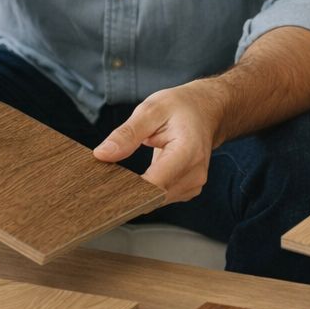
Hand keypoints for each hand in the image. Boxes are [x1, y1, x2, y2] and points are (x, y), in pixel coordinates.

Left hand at [93, 83, 223, 203]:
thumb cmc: (182, 107)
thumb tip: (102, 154)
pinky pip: (161, 198)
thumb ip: (127, 133)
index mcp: (187, 151)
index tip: (103, 188)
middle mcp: (195, 173)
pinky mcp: (189, 190)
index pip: (154, 185)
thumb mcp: (151, 109)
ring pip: (155, 202)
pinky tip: (140, 178)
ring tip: (124, 174)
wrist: (207, 110)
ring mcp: (194, 184)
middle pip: (153, 197)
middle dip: (127, 191)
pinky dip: (147, 191)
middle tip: (106, 179)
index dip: (126, 191)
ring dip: (137, 192)